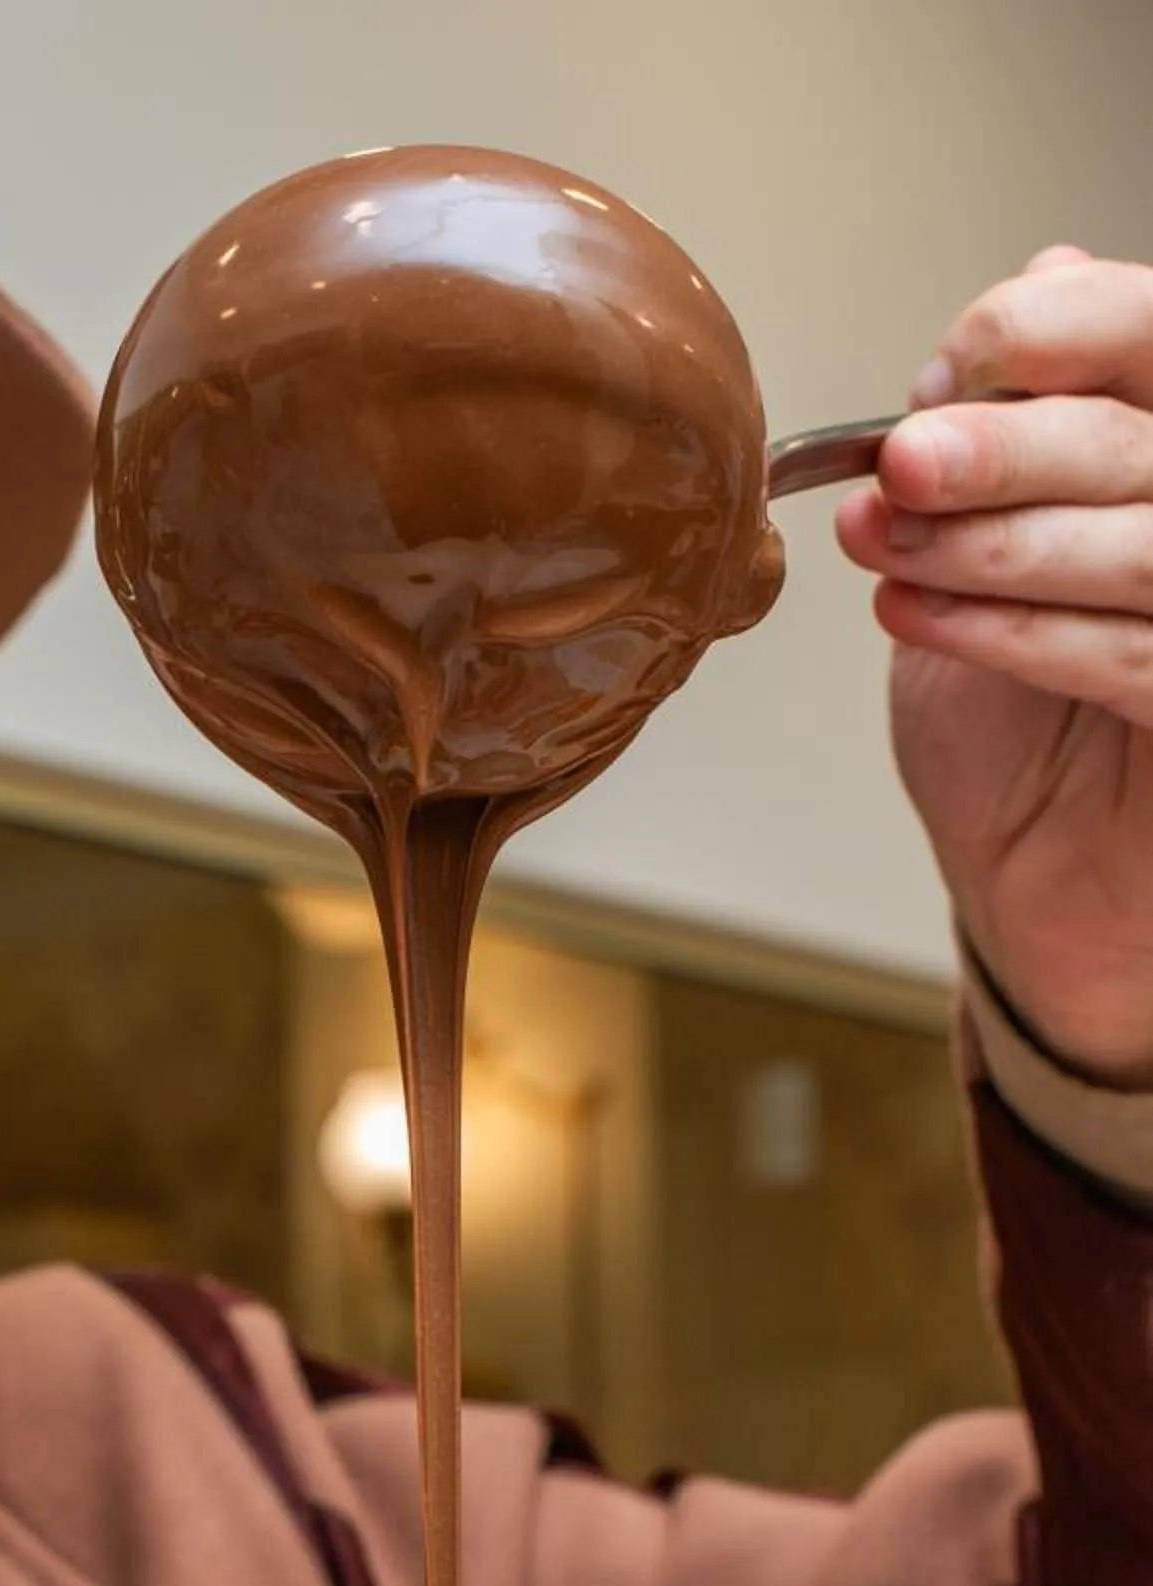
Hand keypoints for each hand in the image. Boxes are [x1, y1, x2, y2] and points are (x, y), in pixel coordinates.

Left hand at [836, 246, 1152, 1082]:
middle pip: (1140, 441)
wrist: (1034, 877)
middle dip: (1008, 447)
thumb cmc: (1018, 714)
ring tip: (887, 548)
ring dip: (992, 543)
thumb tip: (1049, 278)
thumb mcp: (994, 543)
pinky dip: (1010, 632)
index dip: (1050, 340)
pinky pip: (1127, 657)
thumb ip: (1028, 418)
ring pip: (1137, 545)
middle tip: (902, 466)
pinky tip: (912, 617)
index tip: (931, 383)